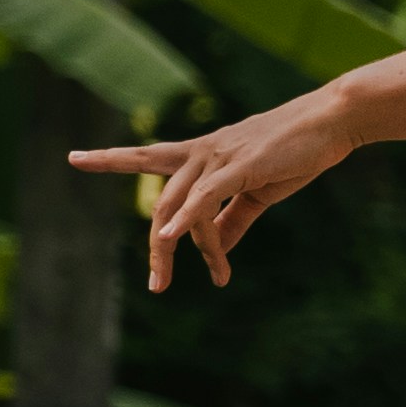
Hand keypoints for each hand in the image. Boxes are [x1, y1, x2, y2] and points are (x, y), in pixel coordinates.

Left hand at [69, 84, 355, 292]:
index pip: (147, 156)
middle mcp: (201, 152)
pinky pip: (203, 197)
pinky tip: (167, 238)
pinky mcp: (238, 166)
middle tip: (156, 285)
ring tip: (166, 283)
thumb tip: (216, 251)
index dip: (109, 157)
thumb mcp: (258, 192)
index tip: (74, 157)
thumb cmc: (297, 152)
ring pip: (178, 208)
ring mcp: (217, 157)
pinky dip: (184, 219)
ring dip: (172, 249)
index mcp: (203, 155)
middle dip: (155, 247)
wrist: (331, 121)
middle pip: (161, 202)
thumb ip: (233, 221)